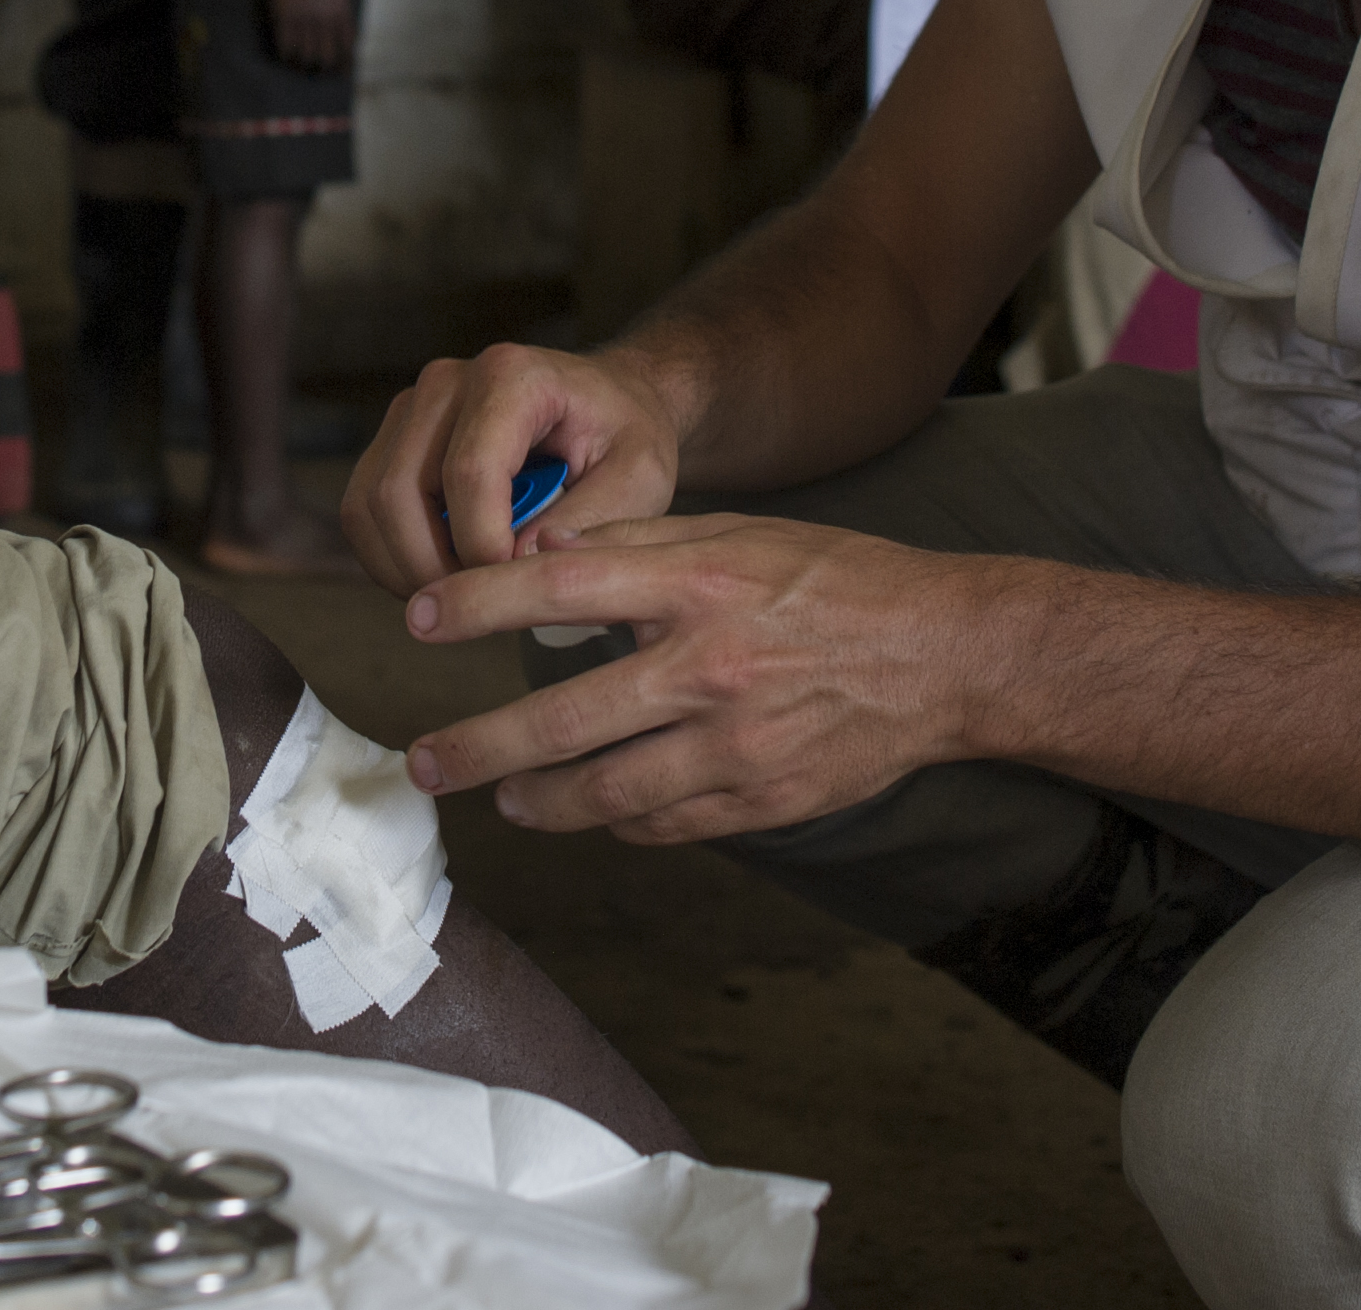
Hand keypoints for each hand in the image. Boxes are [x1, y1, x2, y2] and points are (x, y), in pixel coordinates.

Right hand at [263, 0, 356, 71]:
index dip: (345, 63)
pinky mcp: (283, 15)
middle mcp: (325, 18)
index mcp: (343, 11)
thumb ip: (342, 13)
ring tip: (300, 64)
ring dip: (303, 63)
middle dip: (323, 67)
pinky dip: (286, 54)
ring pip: (305, 55)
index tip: (341, 72)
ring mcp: (303, 17)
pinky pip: (285, 46)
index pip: (347, 47)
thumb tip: (344, 37)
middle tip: (318, 70)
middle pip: (326, 56)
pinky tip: (286, 54)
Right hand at [342, 339, 682, 592]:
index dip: (481, 547)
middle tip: (486, 605)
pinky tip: (442, 575)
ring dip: (406, 568)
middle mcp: (448, 383)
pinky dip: (391, 558)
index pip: (469, 472)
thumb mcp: (639, 479)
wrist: (609, 403)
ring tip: (466, 595)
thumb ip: (588, 523)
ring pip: (369, 505)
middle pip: (400, 491)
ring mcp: (412, 408)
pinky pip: (363, 510)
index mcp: (511, 377)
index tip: (515, 590)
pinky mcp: (394, 438)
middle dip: (435, 568)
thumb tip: (515, 570)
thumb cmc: (625, 436)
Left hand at [393, 515, 1007, 843]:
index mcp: (698, 583)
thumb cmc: (832, 581)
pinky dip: (616, 821)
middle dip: (477, 747)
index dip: (476, 603)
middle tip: (423, 764)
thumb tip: (536, 553)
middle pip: (562, 720)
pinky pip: (662, 826)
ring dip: (537, 800)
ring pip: (604, 792)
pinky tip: (590, 812)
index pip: (558, 588)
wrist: (945, 655)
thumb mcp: (737, 535)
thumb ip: (639, 545)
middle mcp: (709, 667)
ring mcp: (735, 746)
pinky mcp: (761, 802)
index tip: (416, 620)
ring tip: (500, 797)